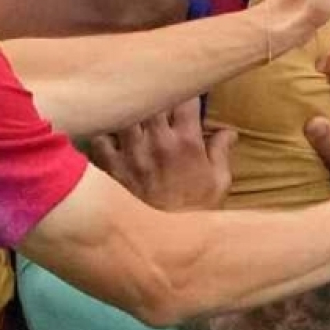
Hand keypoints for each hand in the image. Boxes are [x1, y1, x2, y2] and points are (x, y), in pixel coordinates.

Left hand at [88, 99, 236, 211]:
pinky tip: (110, 134)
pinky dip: (104, 133)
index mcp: (188, 141)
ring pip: (124, 113)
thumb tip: (229, 132)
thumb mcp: (220, 181)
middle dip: (154, 93)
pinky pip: (100, 138)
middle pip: (151, 99)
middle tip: (156, 94)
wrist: (164, 241)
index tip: (185, 89)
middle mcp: (158, 141)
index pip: (185, 98)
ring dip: (129, 110)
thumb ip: (222, 151)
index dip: (185, 89)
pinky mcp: (111, 167)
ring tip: (132, 110)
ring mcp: (131, 153)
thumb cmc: (195, 209)